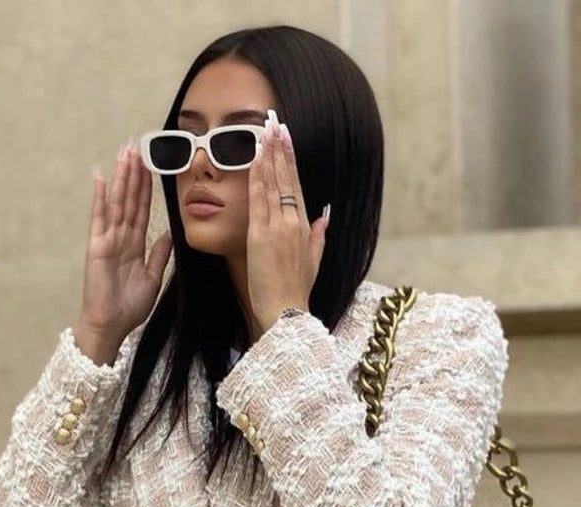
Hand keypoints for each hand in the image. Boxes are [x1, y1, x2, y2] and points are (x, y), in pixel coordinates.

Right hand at [79, 141, 173, 342]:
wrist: (112, 325)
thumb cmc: (129, 307)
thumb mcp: (152, 278)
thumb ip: (158, 255)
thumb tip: (168, 234)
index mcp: (134, 245)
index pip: (142, 209)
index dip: (146, 187)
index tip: (149, 164)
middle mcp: (120, 238)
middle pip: (129, 200)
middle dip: (133, 173)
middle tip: (135, 145)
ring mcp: (107, 240)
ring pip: (117, 203)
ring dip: (121, 178)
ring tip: (124, 153)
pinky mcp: (97, 247)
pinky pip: (99, 219)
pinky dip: (100, 199)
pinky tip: (101, 178)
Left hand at [247, 115, 329, 333]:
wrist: (286, 312)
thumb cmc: (296, 291)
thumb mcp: (313, 262)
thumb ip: (318, 237)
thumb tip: (325, 217)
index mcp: (304, 227)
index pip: (296, 185)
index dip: (291, 160)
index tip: (287, 138)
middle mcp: (293, 222)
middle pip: (286, 177)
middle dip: (280, 147)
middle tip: (275, 121)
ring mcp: (277, 226)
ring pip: (272, 182)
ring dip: (268, 153)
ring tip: (265, 129)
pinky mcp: (261, 234)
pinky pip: (259, 198)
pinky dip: (258, 175)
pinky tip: (256, 155)